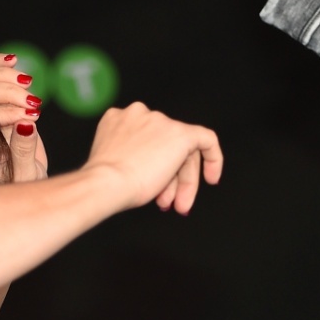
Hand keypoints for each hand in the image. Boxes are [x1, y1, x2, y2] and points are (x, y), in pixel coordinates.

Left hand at [0, 52, 49, 182]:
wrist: (25, 184)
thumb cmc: (23, 185)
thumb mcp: (27, 174)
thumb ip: (24, 150)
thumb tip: (26, 123)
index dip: (8, 112)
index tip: (33, 117)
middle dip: (10, 93)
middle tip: (36, 103)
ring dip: (6, 75)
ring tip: (30, 82)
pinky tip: (13, 60)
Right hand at [82, 102, 223, 215]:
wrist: (107, 183)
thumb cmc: (106, 183)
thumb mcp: (118, 165)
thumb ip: (137, 160)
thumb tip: (157, 178)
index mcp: (118, 119)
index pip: (148, 141)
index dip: (156, 163)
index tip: (161, 182)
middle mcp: (139, 113)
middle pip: (167, 145)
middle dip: (172, 177)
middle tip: (174, 203)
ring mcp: (160, 121)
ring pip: (182, 150)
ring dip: (182, 181)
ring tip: (179, 206)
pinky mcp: (180, 133)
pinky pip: (206, 139)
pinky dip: (213, 158)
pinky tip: (212, 178)